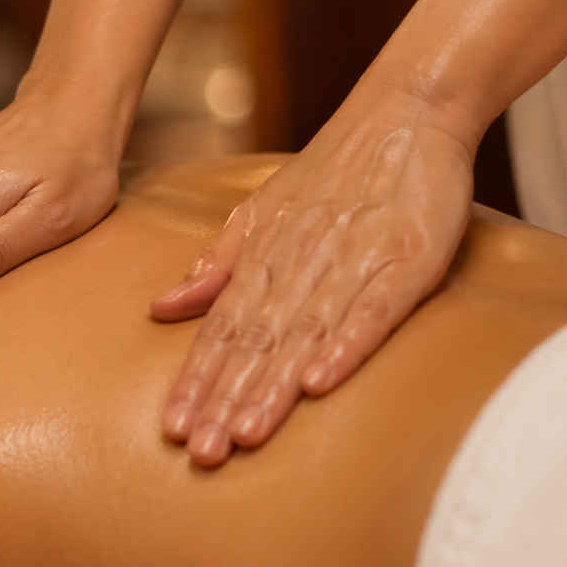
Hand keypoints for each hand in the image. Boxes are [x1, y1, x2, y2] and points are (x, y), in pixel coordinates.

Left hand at [151, 97, 474, 466]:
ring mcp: (352, 262)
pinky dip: (345, 346)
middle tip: (201, 452)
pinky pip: (370, 310)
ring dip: (272, 386)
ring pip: (303, 334)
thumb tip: (161, 306)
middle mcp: (299, 264)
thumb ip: (215, 264)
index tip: (174, 426)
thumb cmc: (331, 172)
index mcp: (263, 256)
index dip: (197, 379)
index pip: (222, 328)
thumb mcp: (259, 211)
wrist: (403, 115)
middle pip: (255, 342)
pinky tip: (319, 384)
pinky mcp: (405, 261)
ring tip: (245, 434)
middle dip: (225, 399)